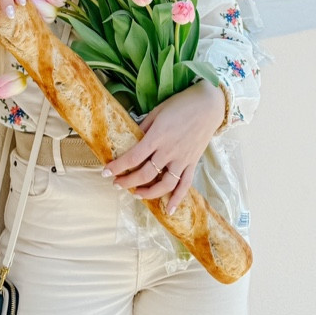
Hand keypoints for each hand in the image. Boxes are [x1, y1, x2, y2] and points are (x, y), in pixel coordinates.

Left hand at [103, 81, 225, 212]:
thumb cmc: (181, 104)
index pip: (134, 157)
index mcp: (157, 136)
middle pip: (145, 174)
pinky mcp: (193, 163)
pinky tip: (168, 210)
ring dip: (148, 193)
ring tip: (136, 194)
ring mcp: (182, 159)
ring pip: (164, 184)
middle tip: (116, 183)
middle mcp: (169, 151)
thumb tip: (131, 140)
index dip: (118, 167)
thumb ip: (144, 127)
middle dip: (127, 182)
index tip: (106, 172)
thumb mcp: (157, 111)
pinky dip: (177, 199)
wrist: (209, 105)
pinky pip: (185, 185)